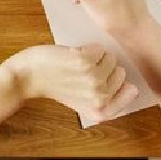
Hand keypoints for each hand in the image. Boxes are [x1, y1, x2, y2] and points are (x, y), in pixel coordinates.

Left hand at [3, 43, 138, 122]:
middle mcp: (100, 97)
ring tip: (76, 63)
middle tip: (81, 72)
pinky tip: (72, 55)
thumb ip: (107, 100)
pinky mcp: (84, 61)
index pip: (131, 92)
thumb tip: (133, 88)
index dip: (116, 82)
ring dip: (95, 56)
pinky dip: (87, 48)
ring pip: (111, 58)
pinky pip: (99, 48)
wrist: (27, 77)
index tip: (101, 80)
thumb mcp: (83, 103)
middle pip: (120, 71)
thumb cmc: (53, 85)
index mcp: (102, 111)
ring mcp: (93, 79)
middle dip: (103, 67)